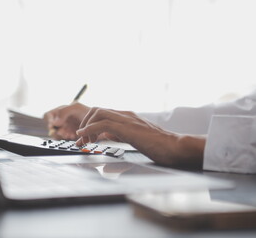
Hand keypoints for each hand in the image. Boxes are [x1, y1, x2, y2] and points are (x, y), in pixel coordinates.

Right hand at [43, 102, 89, 139]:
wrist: (99, 121)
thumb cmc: (88, 111)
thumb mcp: (75, 107)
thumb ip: (63, 112)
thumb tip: (54, 122)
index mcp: (61, 110)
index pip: (48, 115)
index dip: (50, 120)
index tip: (54, 124)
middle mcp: (62, 119)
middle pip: (52, 126)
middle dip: (56, 130)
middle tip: (63, 131)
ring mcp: (66, 127)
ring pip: (58, 133)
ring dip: (62, 134)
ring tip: (69, 134)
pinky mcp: (71, 134)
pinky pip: (65, 138)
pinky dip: (68, 137)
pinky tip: (72, 136)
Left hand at [76, 107, 205, 167]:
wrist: (174, 146)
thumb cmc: (158, 145)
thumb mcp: (135, 138)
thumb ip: (120, 136)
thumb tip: (106, 140)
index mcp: (127, 117)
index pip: (103, 113)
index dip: (90, 124)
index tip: (85, 137)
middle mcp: (125, 114)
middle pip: (97, 110)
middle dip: (85, 123)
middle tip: (82, 139)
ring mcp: (126, 119)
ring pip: (98, 113)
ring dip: (86, 127)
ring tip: (83, 141)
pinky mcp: (127, 127)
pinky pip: (102, 124)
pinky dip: (89, 130)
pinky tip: (85, 138)